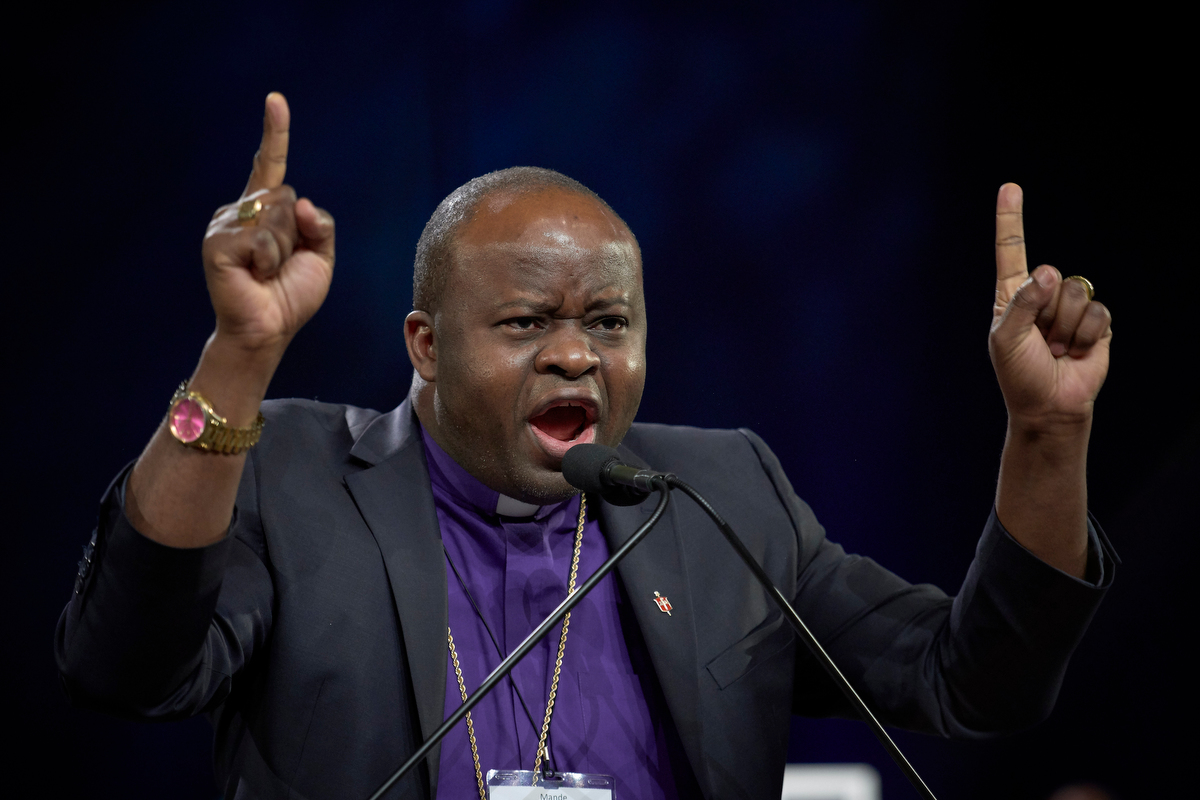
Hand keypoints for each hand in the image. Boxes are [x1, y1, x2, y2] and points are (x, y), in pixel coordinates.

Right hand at [201, 93, 334, 355]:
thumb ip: (318, 224)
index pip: (271, 165)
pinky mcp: (217, 243)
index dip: (275, 133)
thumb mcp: (319, 256)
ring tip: (266, 273)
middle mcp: (240, 210)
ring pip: (276, 217)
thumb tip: (298, 199)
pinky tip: (255, 276)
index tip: (276, 100)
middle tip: (280, 264)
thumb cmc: (290, 295)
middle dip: (297, 234)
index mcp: (265, 210)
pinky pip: (262, 239)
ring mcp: (225, 224)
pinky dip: (269, 262)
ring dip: (284, 252)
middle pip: (287, 196)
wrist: (269, 329)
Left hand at [989, 183, 1111, 431]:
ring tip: (1057, 349)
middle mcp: (1041, 296)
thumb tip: (1048, 271)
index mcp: (1011, 296)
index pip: (1011, 251)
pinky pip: (1097, 312)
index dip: (1010, 219)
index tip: (1010, 187)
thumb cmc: (1019, 374)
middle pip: (1051, 276)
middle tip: (1041, 342)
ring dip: (1065, 328)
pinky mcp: (1096, 322)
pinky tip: (1077, 352)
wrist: (1050, 407)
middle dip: (1045, 313)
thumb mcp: (1006, 339)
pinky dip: (1086, 336)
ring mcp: (1069, 308)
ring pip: (1075, 293)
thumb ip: (1022, 303)